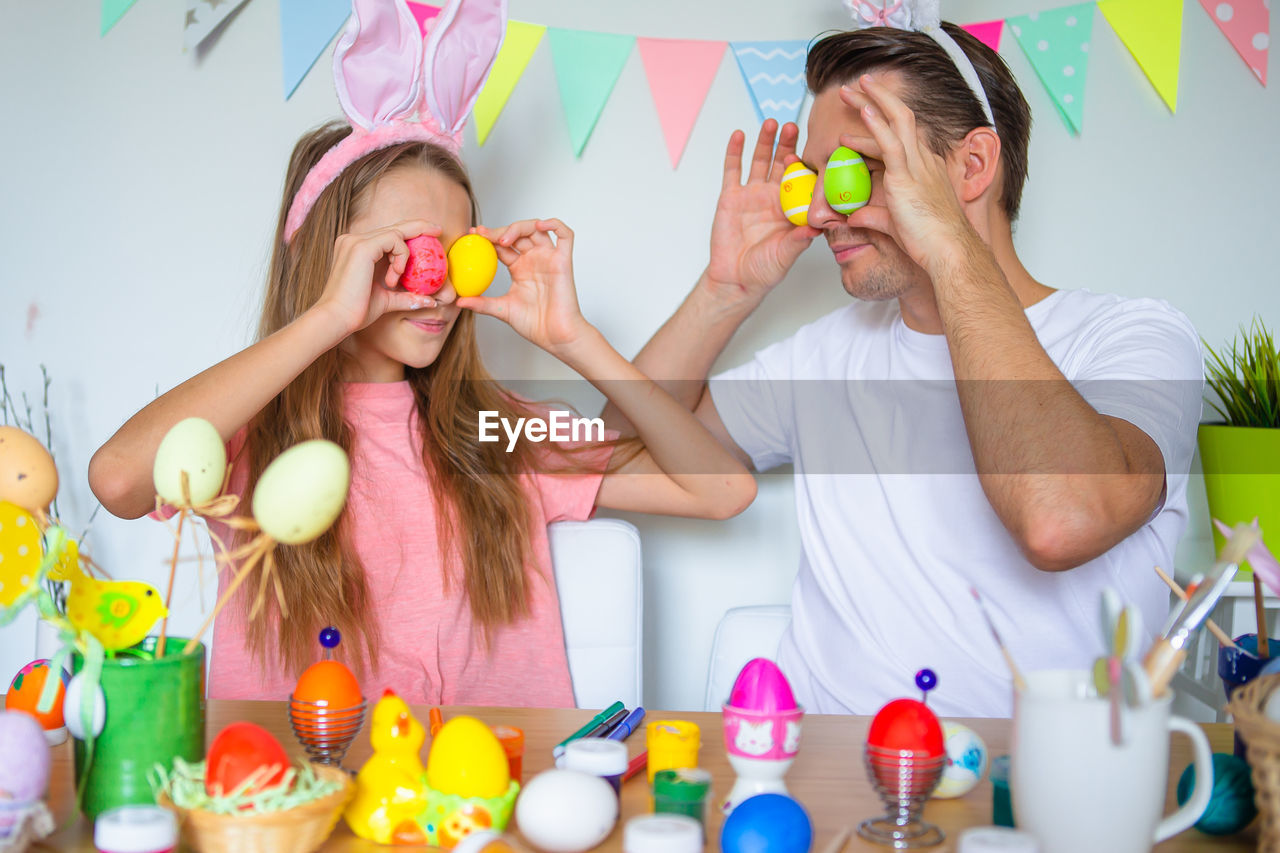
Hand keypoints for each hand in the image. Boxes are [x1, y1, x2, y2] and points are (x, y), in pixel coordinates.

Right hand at [313, 220, 443, 334]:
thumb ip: (407, 297)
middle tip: (439, 230)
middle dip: (419, 226)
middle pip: (394, 227)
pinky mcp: (362, 246)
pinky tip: (395, 275)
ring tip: (395, 278)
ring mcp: (356, 240)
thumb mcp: (387, 300)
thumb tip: (431, 302)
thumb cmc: (357, 311)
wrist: (337, 318)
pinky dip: (401, 256)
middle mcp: (354, 240)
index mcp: (357, 249)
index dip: (411, 231)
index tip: (432, 234)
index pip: (388, 234)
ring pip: (396, 233)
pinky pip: (394, 240)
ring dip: (404, 256)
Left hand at [457, 219, 592, 357]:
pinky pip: (565, 235)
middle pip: (517, 233)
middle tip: (483, 235)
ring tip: (504, 239)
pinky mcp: (564, 261)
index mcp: (520, 268)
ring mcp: (549, 258)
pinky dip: (554, 224)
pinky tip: (540, 225)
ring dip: (519, 227)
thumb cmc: (534, 324)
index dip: (488, 237)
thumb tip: (459, 301)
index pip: (502, 245)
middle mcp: (534, 260)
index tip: (472, 235)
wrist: (555, 336)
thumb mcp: (502, 310)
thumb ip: (482, 303)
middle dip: (499, 230)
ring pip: (537, 229)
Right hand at [706, 120, 820, 301]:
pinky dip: (735, 152)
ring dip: (765, 141)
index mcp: (791, 208)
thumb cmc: (764, 270)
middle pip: (781, 163)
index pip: (802, 179)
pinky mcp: (730, 196)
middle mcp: (773, 197)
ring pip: (759, 160)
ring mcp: (751, 194)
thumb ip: (800, 239)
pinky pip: (732, 170)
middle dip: (788, 144)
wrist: (735, 279)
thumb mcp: (786, 254)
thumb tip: (818, 226)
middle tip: (794, 127)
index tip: (813, 149)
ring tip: (772, 123)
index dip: (806, 164)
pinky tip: (740, 135)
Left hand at [837, 76, 978, 271]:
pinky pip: (890, 141)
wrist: (947, 250)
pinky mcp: (907, 175)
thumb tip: (852, 217)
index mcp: (924, 168)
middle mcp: (923, 160)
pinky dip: (875, 123)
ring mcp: (917, 165)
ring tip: (849, 89)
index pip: (898, 138)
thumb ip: (872, 217)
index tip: (860, 117)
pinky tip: (863, 108)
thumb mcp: (893, 224)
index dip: (877, 125)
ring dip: (871, 101)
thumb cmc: (930, 241)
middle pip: (899, 118)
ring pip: (895, 120)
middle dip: (876, 99)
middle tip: (855, 87)